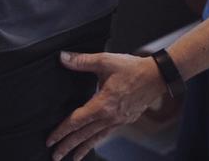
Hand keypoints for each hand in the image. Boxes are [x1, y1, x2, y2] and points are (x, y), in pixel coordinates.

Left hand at [46, 52, 166, 160]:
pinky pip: (106, 134)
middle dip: (67, 146)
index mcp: (103, 104)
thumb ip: (82, 61)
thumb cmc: (133, 69)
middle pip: (84, 135)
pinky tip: (91, 144)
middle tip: (55, 156)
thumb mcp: (105, 61)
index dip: (61, 131)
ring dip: (81, 148)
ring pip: (95, 138)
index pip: (76, 121)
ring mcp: (118, 121)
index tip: (51, 140)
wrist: (157, 76)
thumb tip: (63, 58)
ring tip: (71, 158)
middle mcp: (110, 117)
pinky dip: (96, 141)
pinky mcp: (124, 120)